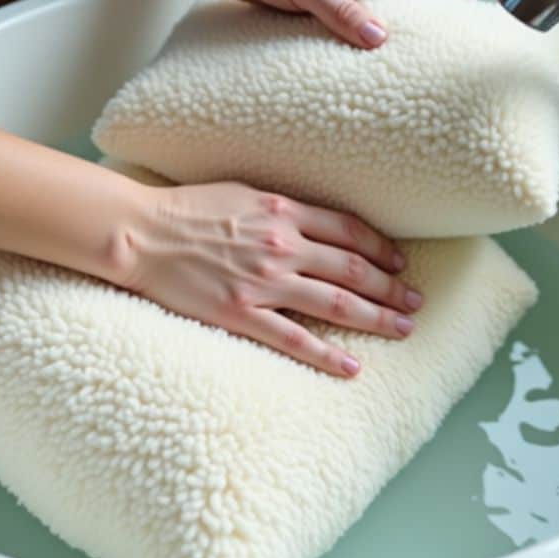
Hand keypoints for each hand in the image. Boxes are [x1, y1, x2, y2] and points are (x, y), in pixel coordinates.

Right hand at [117, 181, 423, 376]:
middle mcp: (282, 245)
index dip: (381, 249)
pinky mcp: (241, 314)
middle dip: (391, 286)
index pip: (349, 231)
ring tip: (403, 329)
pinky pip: (294, 340)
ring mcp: (263, 282)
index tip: (400, 263)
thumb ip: (282, 206)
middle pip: (352, 269)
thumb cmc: (187, 209)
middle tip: (416, 302)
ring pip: (335, 303)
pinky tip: (352, 367)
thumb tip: (313, 218)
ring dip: (376, 317)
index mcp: (284, 211)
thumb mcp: (243, 190)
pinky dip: (327, 355)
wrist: (141, 233)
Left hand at [203, 0, 471, 48]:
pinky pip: (357, 25)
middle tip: (453, 62)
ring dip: (397, 39)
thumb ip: (342, 11)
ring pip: (386, 16)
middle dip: (433, 28)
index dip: (456, 3)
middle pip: (414, 2)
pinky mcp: (328, 1)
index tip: (479, 28)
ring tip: (418, 73)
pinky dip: (366, 42)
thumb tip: (378, 39)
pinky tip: (371, 66)